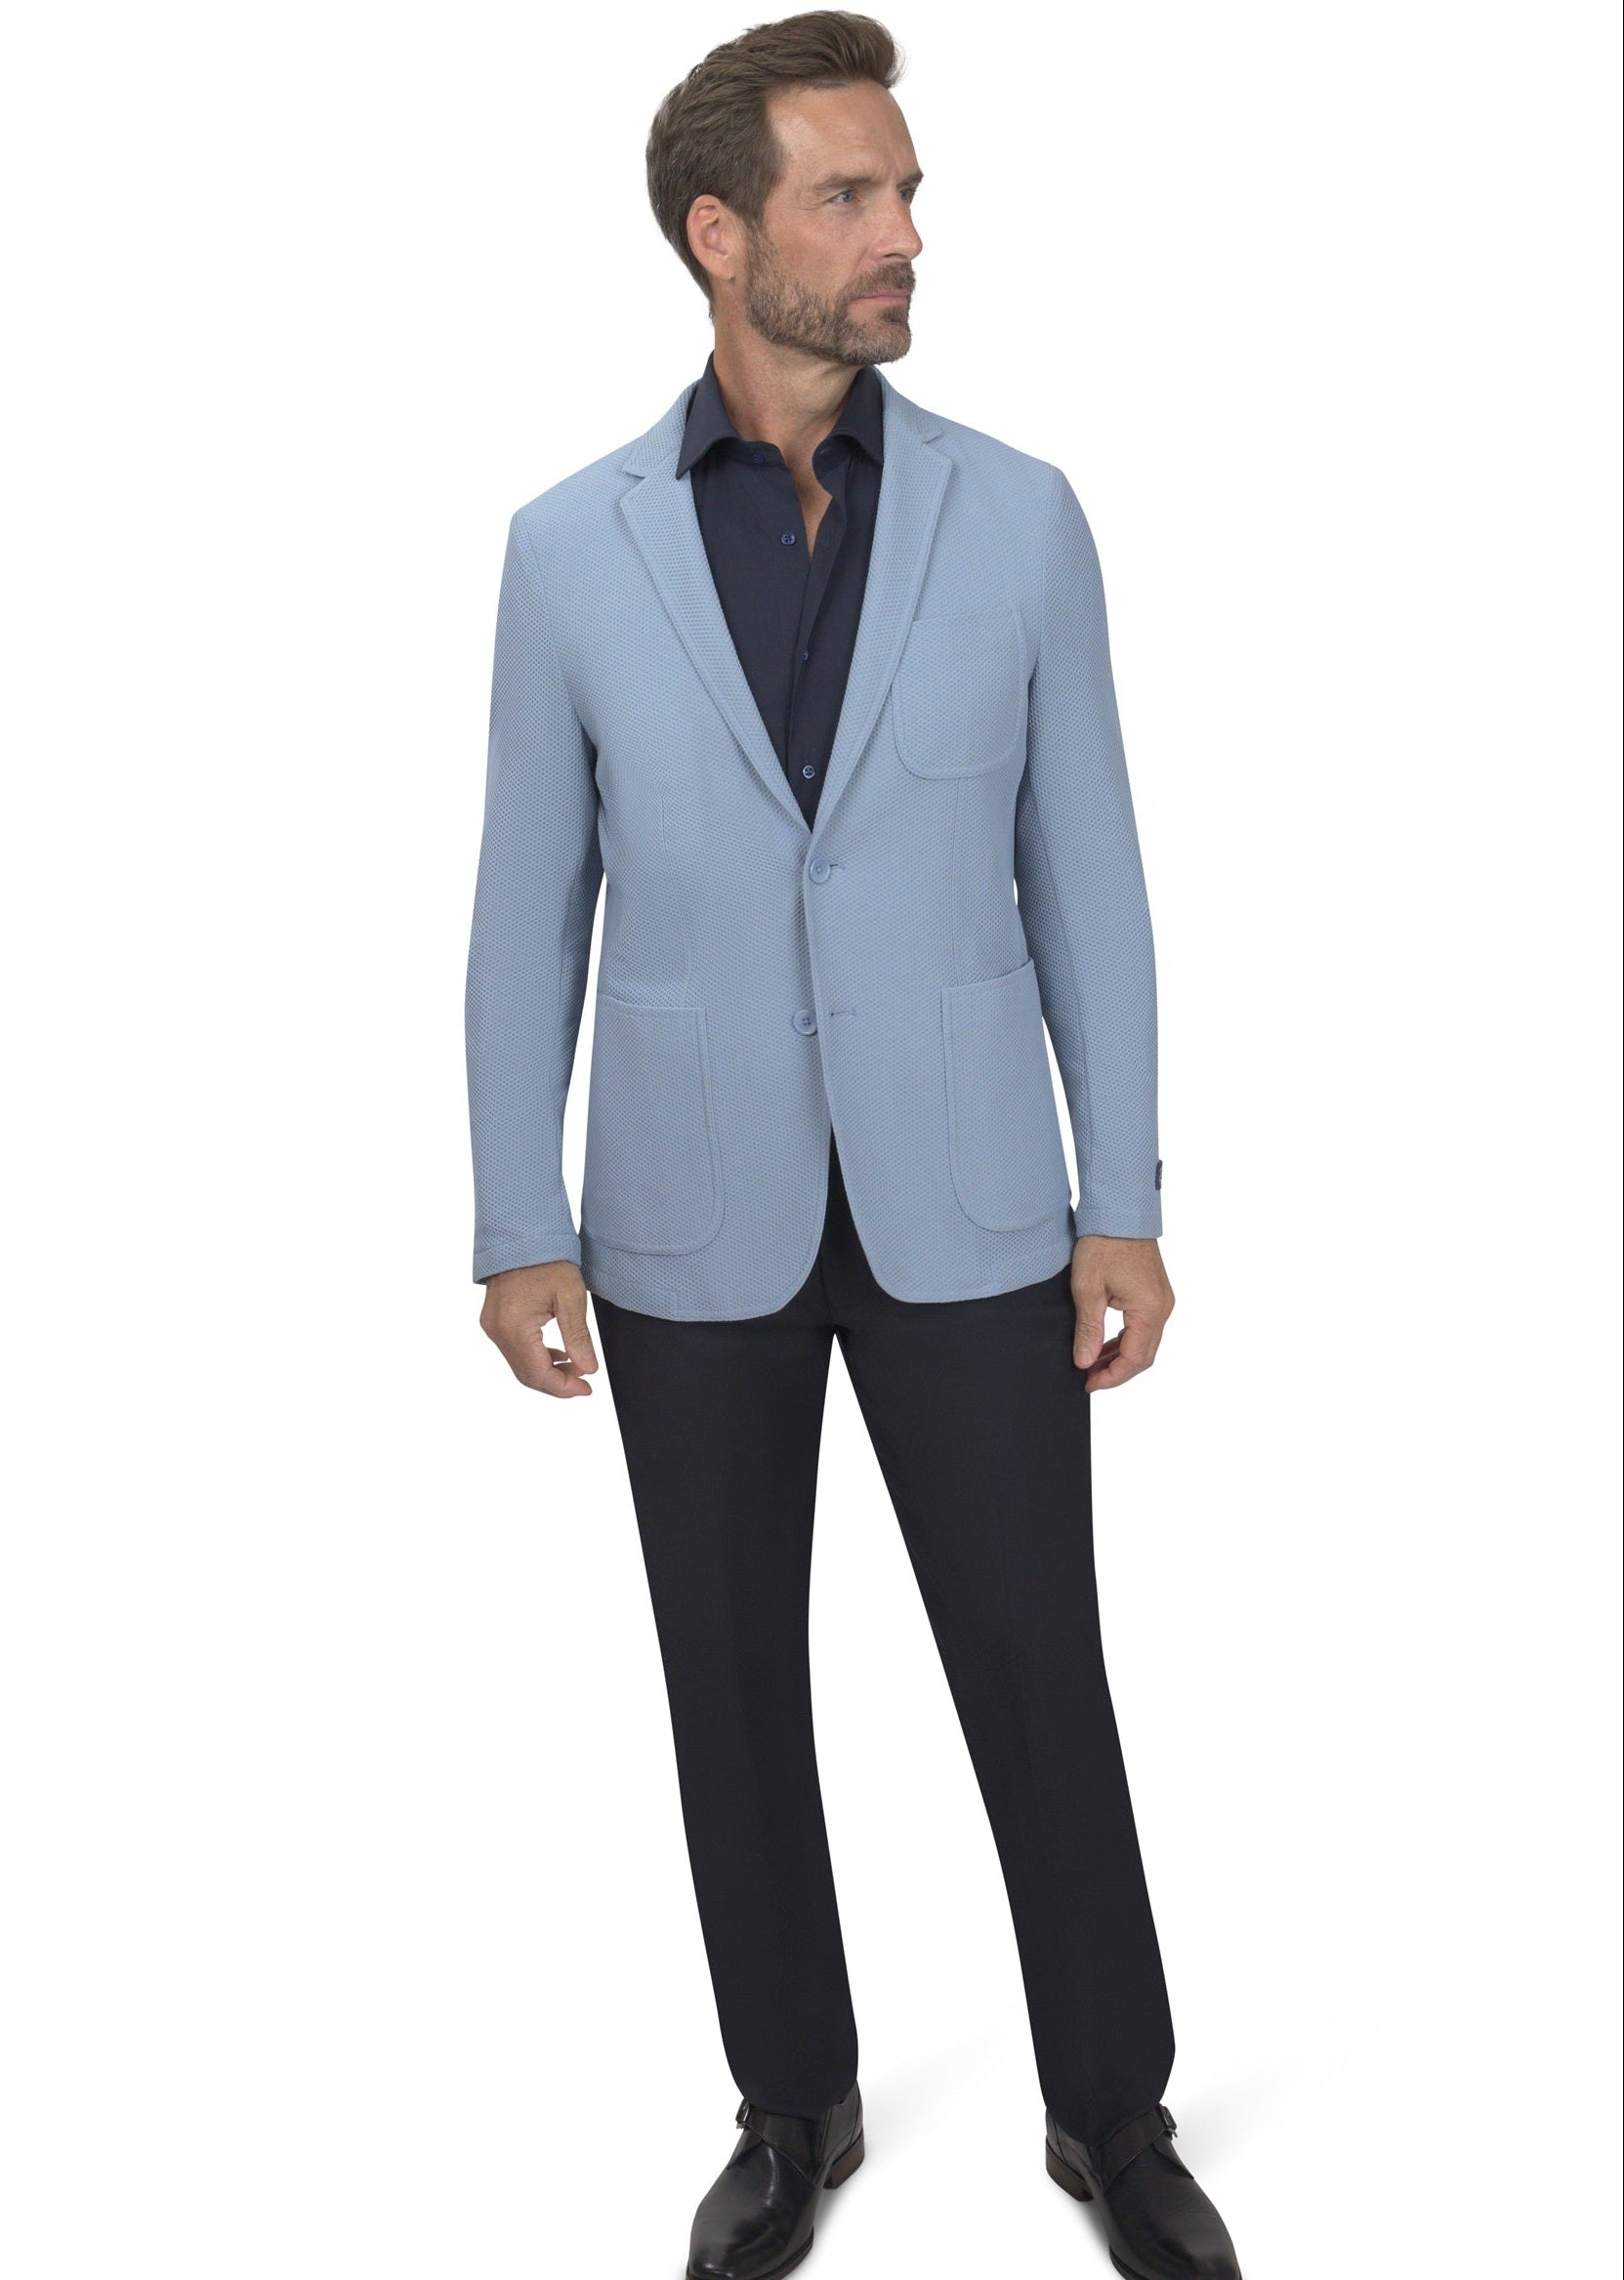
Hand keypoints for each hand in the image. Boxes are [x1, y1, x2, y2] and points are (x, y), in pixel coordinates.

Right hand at [480, 1261, 599, 1397]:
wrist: (522, 1235)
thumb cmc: (547, 1259)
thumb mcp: (571, 1297)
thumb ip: (578, 1338)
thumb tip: (588, 1369)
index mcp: (514, 1327)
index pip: (538, 1374)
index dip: (564, 1388)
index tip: (587, 1389)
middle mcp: (497, 1331)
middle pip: (527, 1375)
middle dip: (557, 1383)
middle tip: (584, 1383)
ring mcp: (492, 1326)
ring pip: (520, 1365)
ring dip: (547, 1371)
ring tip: (576, 1368)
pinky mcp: (493, 1321)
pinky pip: (514, 1350)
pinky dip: (536, 1357)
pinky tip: (558, 1354)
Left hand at [1069, 1235, 1173, 1391]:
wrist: (1119, 1211)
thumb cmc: (1103, 1244)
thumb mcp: (1088, 1289)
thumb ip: (1088, 1330)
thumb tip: (1085, 1362)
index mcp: (1150, 1310)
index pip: (1134, 1359)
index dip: (1112, 1377)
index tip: (1088, 1383)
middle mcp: (1162, 1308)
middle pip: (1144, 1356)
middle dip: (1117, 1371)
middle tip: (1088, 1379)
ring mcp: (1162, 1300)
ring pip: (1145, 1343)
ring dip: (1121, 1356)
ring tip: (1092, 1364)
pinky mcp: (1155, 1293)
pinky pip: (1144, 1327)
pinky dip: (1125, 1340)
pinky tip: (1104, 1344)